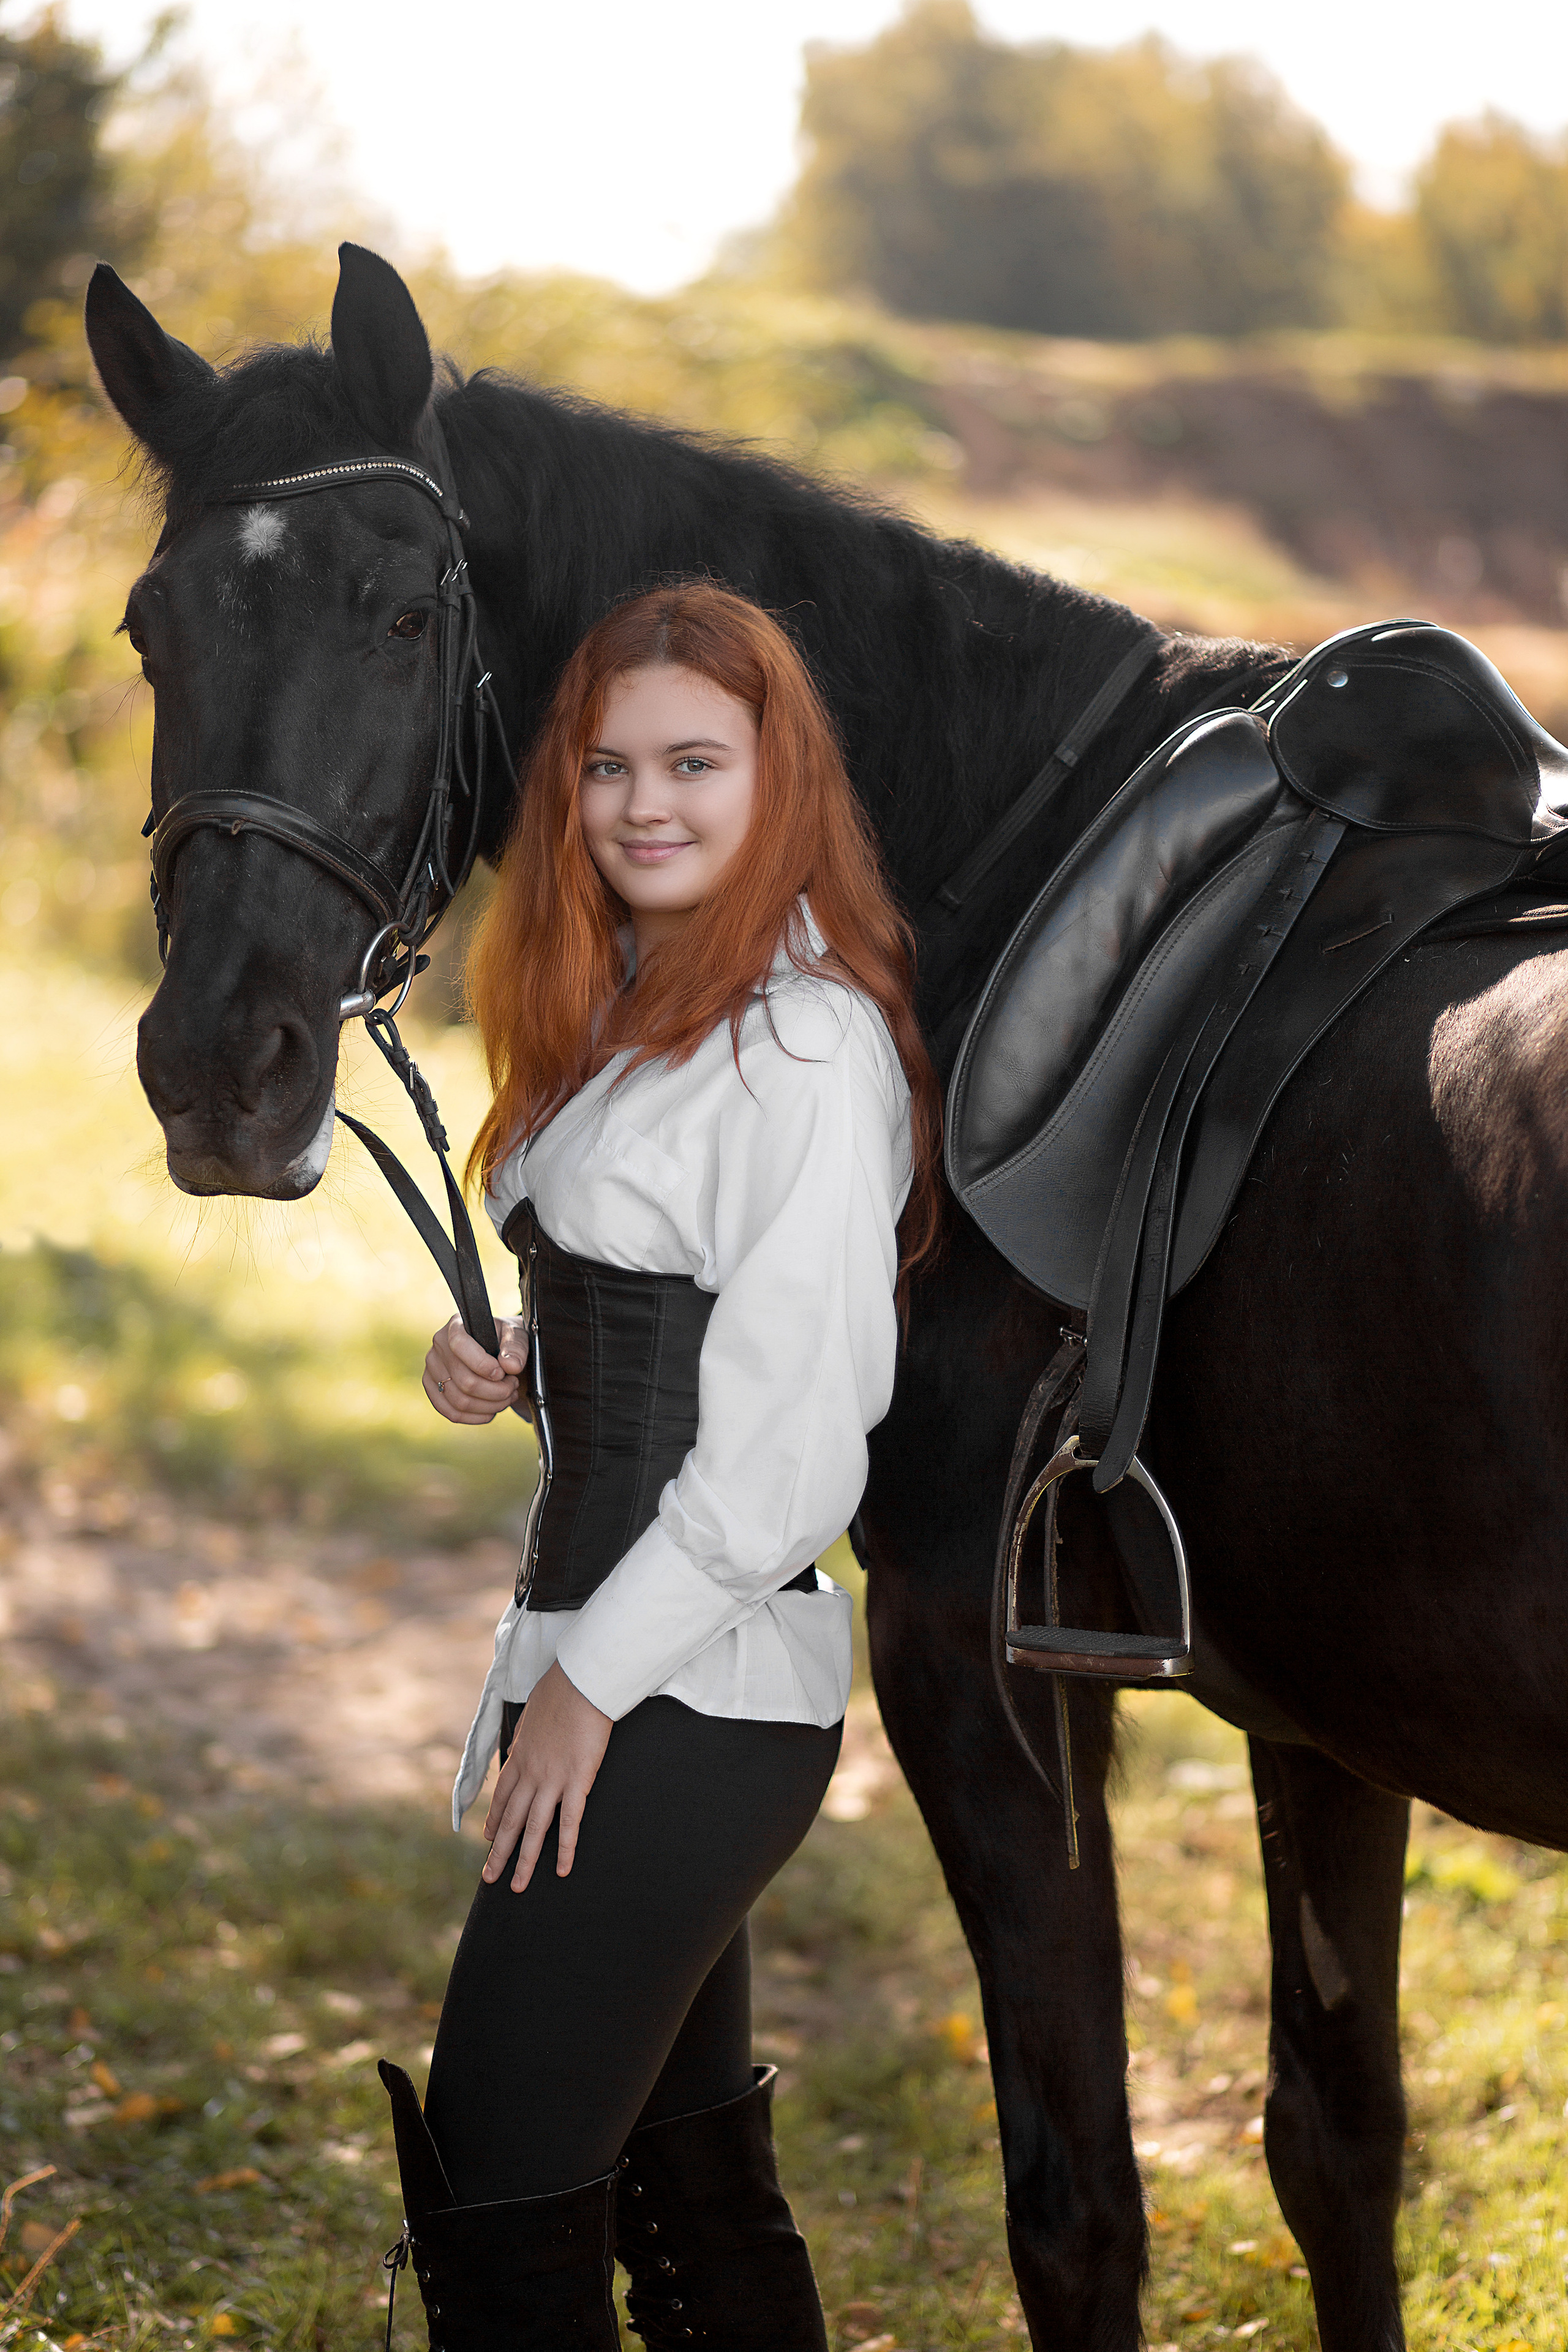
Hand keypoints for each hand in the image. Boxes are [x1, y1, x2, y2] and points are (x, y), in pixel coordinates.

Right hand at [424, 1315, 525, 1422]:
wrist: (495, 1347)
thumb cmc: (504, 1339)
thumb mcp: (516, 1335)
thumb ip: (516, 1348)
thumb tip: (511, 1366)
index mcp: (456, 1326)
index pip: (460, 1346)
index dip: (483, 1365)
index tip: (503, 1373)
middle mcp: (438, 1346)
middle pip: (465, 1381)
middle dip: (496, 1391)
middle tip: (513, 1386)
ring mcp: (432, 1369)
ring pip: (460, 1401)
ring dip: (490, 1406)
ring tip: (507, 1397)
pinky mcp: (432, 1388)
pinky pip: (452, 1413)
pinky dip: (476, 1417)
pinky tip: (492, 1410)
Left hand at [482, 1663, 611, 1891]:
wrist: (580, 1683)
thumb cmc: (561, 1690)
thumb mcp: (533, 1711)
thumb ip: (528, 1732)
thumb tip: (526, 1739)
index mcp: (520, 1756)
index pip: (503, 1796)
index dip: (494, 1819)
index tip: (488, 1837)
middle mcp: (530, 1773)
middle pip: (510, 1821)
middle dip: (498, 1852)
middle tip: (489, 1877)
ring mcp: (552, 1780)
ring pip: (533, 1830)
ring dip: (523, 1861)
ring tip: (516, 1886)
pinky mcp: (576, 1782)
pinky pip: (568, 1823)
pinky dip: (564, 1848)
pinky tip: (561, 1869)